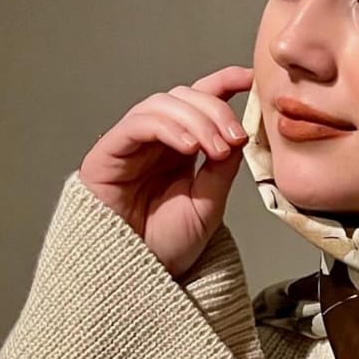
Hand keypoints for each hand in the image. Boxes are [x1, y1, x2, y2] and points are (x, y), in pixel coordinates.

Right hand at [78, 66, 253, 279]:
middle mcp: (156, 141)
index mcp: (181, 149)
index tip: (250, 80)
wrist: (137, 278)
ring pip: (162, 104)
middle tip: (234, 139)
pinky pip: (137, 123)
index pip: (201, 101)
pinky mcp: (107, 153)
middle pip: (184, 97)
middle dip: (214, 110)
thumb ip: (221, 168)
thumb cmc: (166, 247)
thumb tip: (238, 133)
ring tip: (214, 148)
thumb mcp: (209, 204)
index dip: (223, 82)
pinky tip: (188, 146)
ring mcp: (131, 145)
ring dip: (195, 119)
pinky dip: (167, 127)